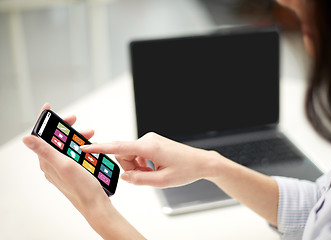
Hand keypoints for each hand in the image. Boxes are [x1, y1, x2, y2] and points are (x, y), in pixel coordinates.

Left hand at [23, 103, 107, 211]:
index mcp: (47, 161)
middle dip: (66, 128)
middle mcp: (52, 164)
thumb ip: (46, 151)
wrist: (95, 204)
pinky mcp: (71, 171)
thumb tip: (26, 139)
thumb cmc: (82, 188)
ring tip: (91, 135)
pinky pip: (73, 154)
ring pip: (66, 146)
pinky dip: (81, 147)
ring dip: (76, 138)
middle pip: (54, 139)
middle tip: (76, 121)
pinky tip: (91, 148)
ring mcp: (62, 168)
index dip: (44, 121)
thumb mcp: (64, 165)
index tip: (48, 108)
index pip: (40, 136)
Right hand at [81, 132, 220, 187]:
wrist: (201, 162)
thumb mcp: (162, 181)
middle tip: (146, 176)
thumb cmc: (186, 170)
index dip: (100, 148)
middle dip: (130, 167)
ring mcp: (151, 139)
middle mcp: (148, 139)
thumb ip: (139, 180)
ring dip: (137, 166)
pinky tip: (155, 168)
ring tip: (154, 173)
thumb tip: (124, 176)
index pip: (119, 146)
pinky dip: (142, 163)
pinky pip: (139, 152)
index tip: (85, 148)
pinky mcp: (153, 142)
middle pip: (124, 153)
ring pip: (131, 154)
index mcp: (149, 147)